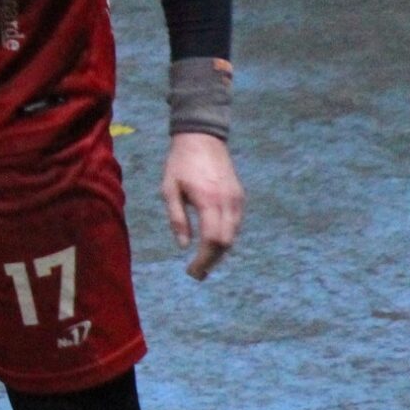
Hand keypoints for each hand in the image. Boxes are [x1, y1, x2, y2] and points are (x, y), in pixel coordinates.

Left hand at [160, 132, 244, 279]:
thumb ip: (177, 218)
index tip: (191, 271)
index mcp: (209, 200)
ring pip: (233, 235)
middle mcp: (228, 202)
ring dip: (219, 251)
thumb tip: (184, 246)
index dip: (204, 260)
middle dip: (212, 261)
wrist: (202, 137)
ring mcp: (237, 199)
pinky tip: (212, 242)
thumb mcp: (169, 189)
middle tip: (197, 272)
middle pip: (226, 242)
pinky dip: (225, 237)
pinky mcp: (240, 196)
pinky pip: (235, 224)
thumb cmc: (180, 163)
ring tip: (203, 261)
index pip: (212, 240)